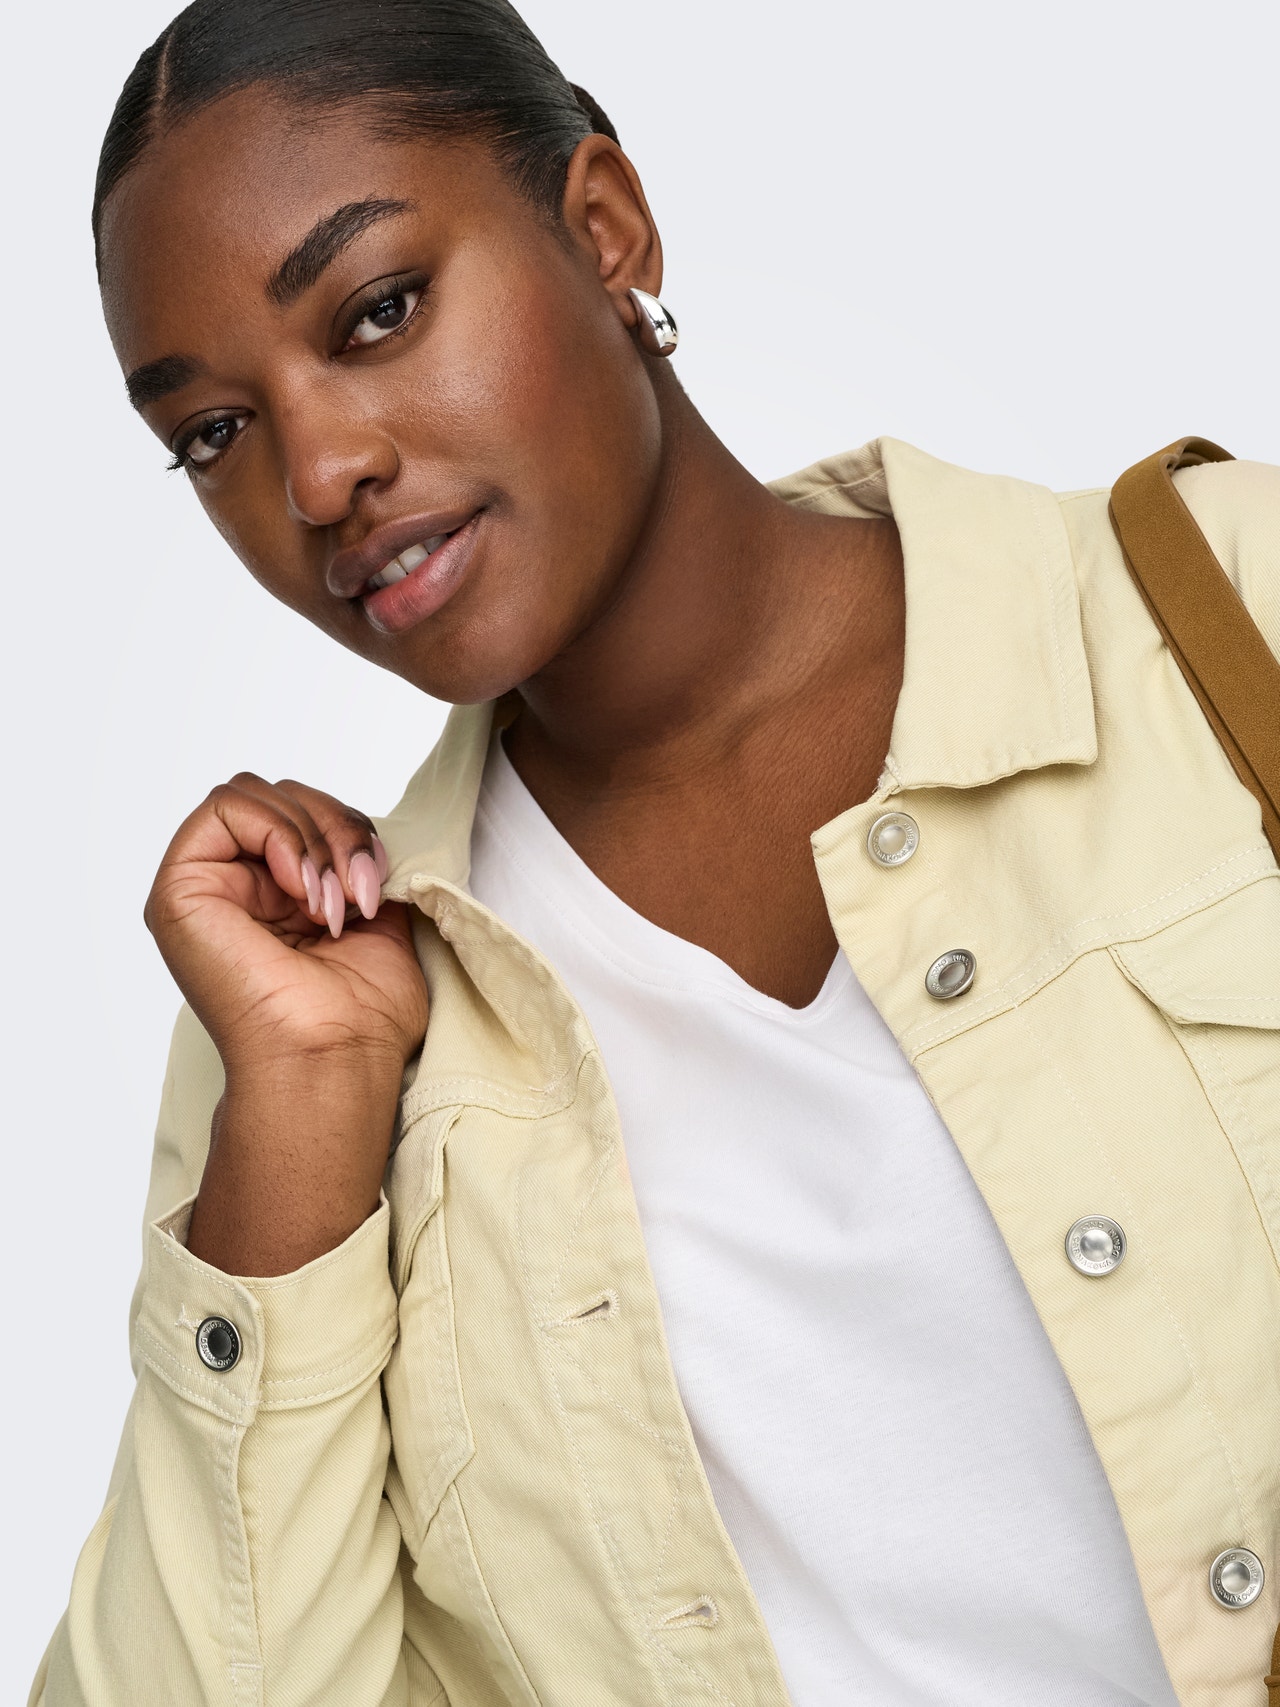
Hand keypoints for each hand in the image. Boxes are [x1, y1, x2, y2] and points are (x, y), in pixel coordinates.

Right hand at [145, 774, 429, 1273]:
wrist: (336, 1056)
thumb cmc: (361, 1013)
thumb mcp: (376, 913)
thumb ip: (360, 859)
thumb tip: (371, 823)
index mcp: (277, 891)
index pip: (306, 808)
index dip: (350, 826)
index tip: (379, 882)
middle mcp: (236, 885)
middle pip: (282, 793)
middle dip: (337, 827)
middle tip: (360, 890)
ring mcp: (205, 886)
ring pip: (255, 793)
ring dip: (314, 837)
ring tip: (333, 903)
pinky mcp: (180, 890)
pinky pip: (225, 808)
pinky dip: (279, 836)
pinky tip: (302, 891)